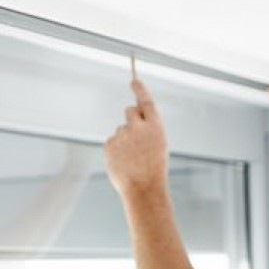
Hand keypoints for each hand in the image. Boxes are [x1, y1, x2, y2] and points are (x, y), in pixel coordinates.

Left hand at [105, 79, 168, 195]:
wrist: (143, 189)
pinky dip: (116, 150)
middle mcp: (138, 127)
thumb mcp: (158, 144)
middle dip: (131, 119)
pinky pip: (112, 141)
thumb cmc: (154, 168)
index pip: (146, 101)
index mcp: (155, 126)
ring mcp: (122, 136)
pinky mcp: (109, 145)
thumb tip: (132, 117)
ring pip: (121, 130)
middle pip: (129, 111)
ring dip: (125, 140)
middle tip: (136, 136)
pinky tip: (124, 162)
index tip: (134, 80)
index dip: (140, 89)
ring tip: (132, 158)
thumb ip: (146, 129)